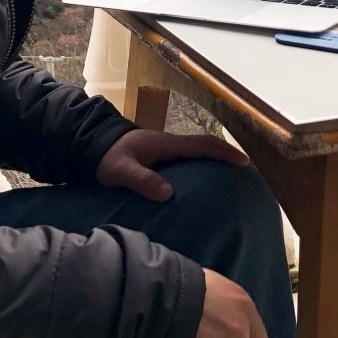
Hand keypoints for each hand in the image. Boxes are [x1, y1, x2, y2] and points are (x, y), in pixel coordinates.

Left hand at [95, 128, 248, 201]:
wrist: (92, 145)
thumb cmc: (107, 156)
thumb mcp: (120, 169)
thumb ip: (141, 179)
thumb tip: (168, 193)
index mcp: (165, 144)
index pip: (201, 145)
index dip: (224, 152)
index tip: (244, 162)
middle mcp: (169, 146)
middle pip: (205, 149)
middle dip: (226, 158)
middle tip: (245, 175)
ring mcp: (164, 153)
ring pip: (196, 156)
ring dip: (213, 164)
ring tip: (230, 184)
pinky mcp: (159, 161)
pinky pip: (186, 164)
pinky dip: (199, 171)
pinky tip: (201, 188)